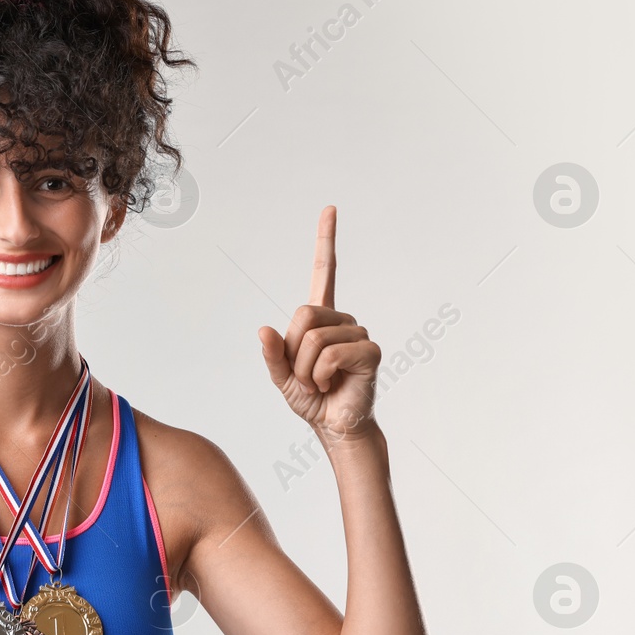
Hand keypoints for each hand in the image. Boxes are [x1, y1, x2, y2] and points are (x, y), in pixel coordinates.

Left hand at [257, 206, 379, 439]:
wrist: (335, 425)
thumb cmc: (312, 398)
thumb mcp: (281, 376)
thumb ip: (272, 354)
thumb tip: (263, 329)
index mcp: (321, 319)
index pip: (324, 272)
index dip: (326, 240)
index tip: (330, 209)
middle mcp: (342, 320)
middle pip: (303, 315)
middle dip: (294, 352)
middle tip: (306, 375)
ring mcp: (358, 333)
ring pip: (313, 339)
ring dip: (306, 370)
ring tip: (319, 382)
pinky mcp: (370, 351)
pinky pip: (330, 354)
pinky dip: (321, 375)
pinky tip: (332, 385)